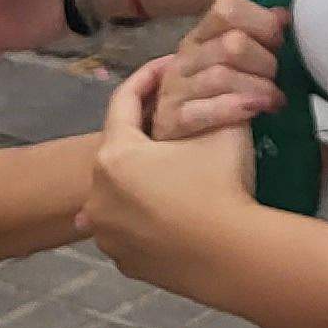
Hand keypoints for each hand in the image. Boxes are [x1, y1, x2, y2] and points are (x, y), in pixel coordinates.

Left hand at [81, 61, 248, 288]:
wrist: (231, 255)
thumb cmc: (219, 184)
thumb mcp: (219, 127)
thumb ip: (202, 102)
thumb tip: (202, 89)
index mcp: (114, 157)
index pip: (123, 102)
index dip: (147, 76)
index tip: (168, 65)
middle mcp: (96, 197)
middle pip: (119, 150)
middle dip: (146, 131)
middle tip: (178, 117)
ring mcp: (106, 235)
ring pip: (119, 193)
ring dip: (140, 177)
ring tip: (175, 168)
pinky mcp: (122, 261)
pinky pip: (128, 227)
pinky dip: (143, 214)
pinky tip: (171, 210)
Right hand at [157, 0, 287, 140]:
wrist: (180, 148)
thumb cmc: (215, 97)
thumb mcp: (233, 62)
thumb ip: (257, 36)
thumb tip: (283, 16)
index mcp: (201, 35)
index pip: (227, 9)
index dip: (261, 22)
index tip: (278, 42)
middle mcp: (184, 57)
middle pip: (232, 44)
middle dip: (264, 61)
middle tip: (275, 78)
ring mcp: (174, 88)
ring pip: (221, 76)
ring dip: (257, 87)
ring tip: (273, 99)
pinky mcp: (169, 121)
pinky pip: (202, 111)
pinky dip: (234, 108)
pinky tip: (255, 110)